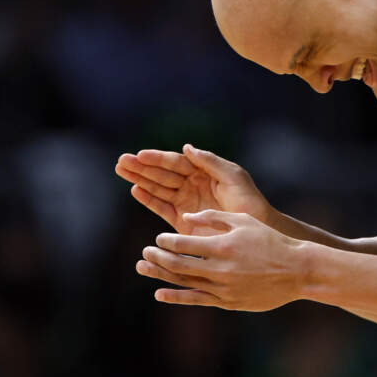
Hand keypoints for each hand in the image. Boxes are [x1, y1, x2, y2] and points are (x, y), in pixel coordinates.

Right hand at [115, 144, 271, 234]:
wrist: (255, 229)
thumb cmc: (248, 200)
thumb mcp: (233, 176)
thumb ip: (210, 162)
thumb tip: (186, 147)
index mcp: (202, 172)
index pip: (176, 162)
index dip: (158, 158)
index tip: (140, 155)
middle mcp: (191, 185)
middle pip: (162, 174)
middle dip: (141, 167)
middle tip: (121, 161)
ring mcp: (186, 203)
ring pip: (158, 189)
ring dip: (140, 180)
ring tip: (121, 170)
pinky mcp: (182, 222)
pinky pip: (162, 208)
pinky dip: (149, 200)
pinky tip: (136, 191)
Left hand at [136, 210, 306, 311]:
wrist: (297, 270)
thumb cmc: (271, 241)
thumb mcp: (244, 220)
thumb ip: (213, 217)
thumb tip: (186, 217)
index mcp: (222, 246)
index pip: (183, 243)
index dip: (166, 241)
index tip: (160, 238)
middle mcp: (219, 269)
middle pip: (177, 264)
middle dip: (157, 257)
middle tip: (145, 252)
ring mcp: (222, 288)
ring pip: (183, 283)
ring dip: (160, 276)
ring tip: (143, 268)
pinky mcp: (228, 302)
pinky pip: (196, 300)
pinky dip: (176, 297)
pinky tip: (160, 294)